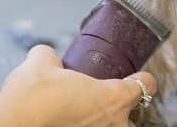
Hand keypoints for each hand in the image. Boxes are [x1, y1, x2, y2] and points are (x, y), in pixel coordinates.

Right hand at [0, 45, 157, 126]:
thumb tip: (47, 57)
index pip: (145, 85)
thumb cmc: (30, 97)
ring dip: (101, 123)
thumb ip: (50, 56)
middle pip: (132, 118)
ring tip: (82, 116)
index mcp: (113, 98)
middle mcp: (113, 125)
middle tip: (100, 101)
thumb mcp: (40, 63)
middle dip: (119, 111)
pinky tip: (66, 124)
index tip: (137, 76)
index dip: (141, 78)